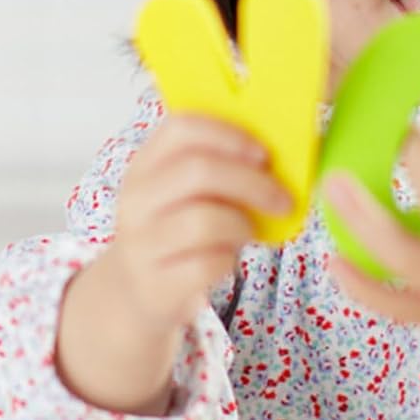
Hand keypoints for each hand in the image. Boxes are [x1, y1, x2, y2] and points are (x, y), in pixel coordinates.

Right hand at [101, 113, 293, 337]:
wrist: (136, 291)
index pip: (181, 129)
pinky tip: (226, 259)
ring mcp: (141, 243)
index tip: (264, 153)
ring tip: (248, 232)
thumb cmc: (175, 230)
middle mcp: (136, 199)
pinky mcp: (155, 283)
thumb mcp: (182, 193)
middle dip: (252, 183)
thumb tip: (275, 160)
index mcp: (145, 164)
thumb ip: (216, 168)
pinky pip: (207, 264)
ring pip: (205, 220)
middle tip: (283, 199)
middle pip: (198, 171)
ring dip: (242, 225)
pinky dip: (228, 260)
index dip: (229, 135)